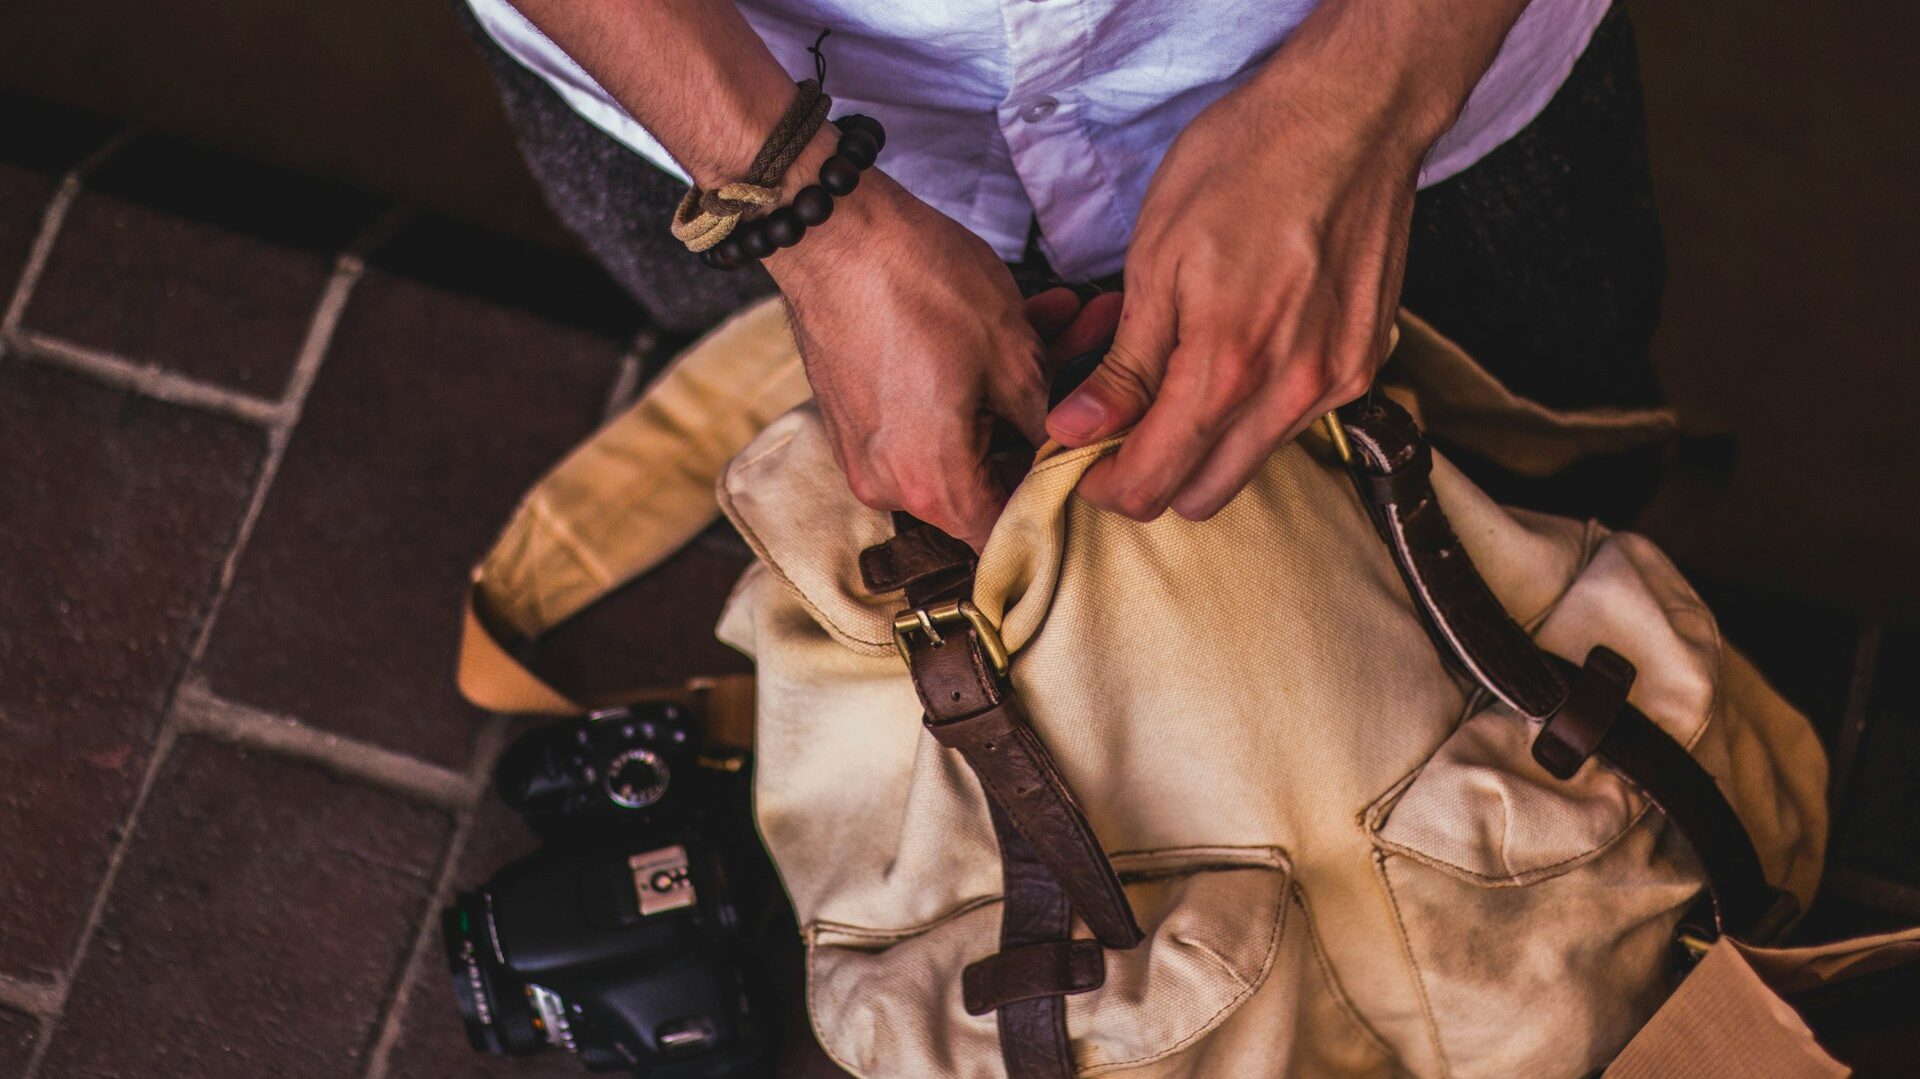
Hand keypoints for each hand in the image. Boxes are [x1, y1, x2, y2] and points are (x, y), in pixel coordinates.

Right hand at [766, 163, 1077, 549]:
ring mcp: (866, 451)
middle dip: (1046, 415)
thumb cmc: (920, 285)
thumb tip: (1068, 444)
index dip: (1057, 493)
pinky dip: (968, 377)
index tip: (1091, 448)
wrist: (829, 227)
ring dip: (1014, 384)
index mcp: (932, 486)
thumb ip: (1047, 419)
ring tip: (1065, 318)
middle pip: (989, 475)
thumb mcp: (1012, 353)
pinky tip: (1018, 318)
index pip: (1009, 530)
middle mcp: (889, 485)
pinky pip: (924, 414)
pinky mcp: (855, 414)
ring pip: (962, 434)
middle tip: (1093, 351)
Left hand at [1046, 79, 1420, 521]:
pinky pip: (1293, 423)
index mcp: (1226, 368)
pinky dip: (1253, 411)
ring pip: (1249, 463)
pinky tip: (1235, 353)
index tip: (1081, 458)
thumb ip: (1124, 365)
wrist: (1351, 115)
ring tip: (1176, 377)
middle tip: (1118, 425)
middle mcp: (1290, 393)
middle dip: (1151, 475)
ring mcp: (1335, 384)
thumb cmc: (1245, 166)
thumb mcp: (1156, 258)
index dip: (1103, 485)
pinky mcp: (1363, 365)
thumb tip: (1078, 430)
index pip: (1152, 484)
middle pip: (1202, 496)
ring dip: (1204, 444)